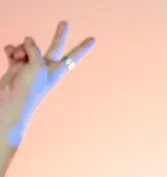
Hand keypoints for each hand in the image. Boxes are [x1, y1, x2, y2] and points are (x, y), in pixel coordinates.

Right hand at [0, 22, 94, 147]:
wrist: (11, 102)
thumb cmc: (29, 89)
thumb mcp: (38, 66)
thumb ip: (35, 49)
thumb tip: (28, 40)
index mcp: (57, 71)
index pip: (73, 57)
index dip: (82, 48)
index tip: (93, 39)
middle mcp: (46, 67)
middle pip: (56, 47)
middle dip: (60, 34)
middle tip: (65, 22)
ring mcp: (31, 66)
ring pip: (28, 45)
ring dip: (22, 49)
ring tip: (19, 60)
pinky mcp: (17, 65)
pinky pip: (14, 49)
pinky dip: (11, 50)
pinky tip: (10, 56)